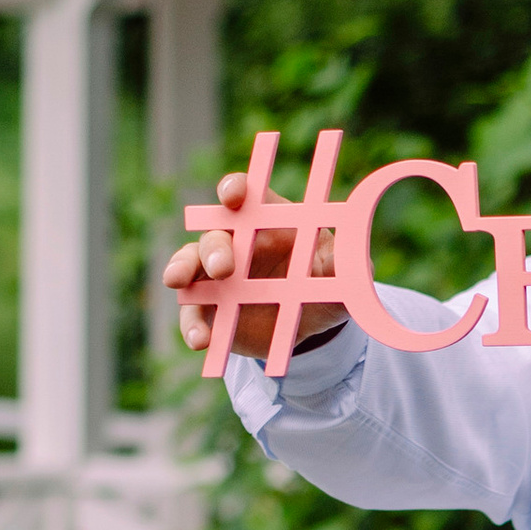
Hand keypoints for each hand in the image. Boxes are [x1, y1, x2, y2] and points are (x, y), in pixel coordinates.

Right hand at [162, 174, 349, 365]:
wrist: (310, 328)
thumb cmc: (324, 283)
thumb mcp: (341, 276)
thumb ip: (344, 265)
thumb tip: (351, 260)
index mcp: (267, 219)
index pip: (246, 194)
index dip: (235, 190)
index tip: (233, 196)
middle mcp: (236, 240)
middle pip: (216, 233)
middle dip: (215, 247)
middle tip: (222, 268)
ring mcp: (215, 274)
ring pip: (189, 264)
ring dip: (182, 270)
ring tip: (180, 284)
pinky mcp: (207, 308)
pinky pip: (192, 313)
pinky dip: (192, 324)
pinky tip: (201, 340)